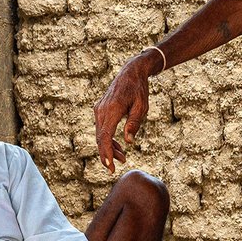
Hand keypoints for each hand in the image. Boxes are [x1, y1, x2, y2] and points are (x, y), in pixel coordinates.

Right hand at [94, 49, 159, 172]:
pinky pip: (101, 128)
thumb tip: (128, 142)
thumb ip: (134, 123)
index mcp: (112, 110)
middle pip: (100, 138)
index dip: (106, 152)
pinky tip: (117, 146)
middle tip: (116, 168)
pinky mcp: (100, 109)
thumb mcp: (142, 106)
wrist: (131, 72)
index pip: (105, 136)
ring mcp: (99, 109)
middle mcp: (102, 110)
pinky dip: (107, 139)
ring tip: (122, 158)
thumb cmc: (139, 89)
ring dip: (108, 148)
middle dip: (107, 154)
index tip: (110, 166)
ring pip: (100, 134)